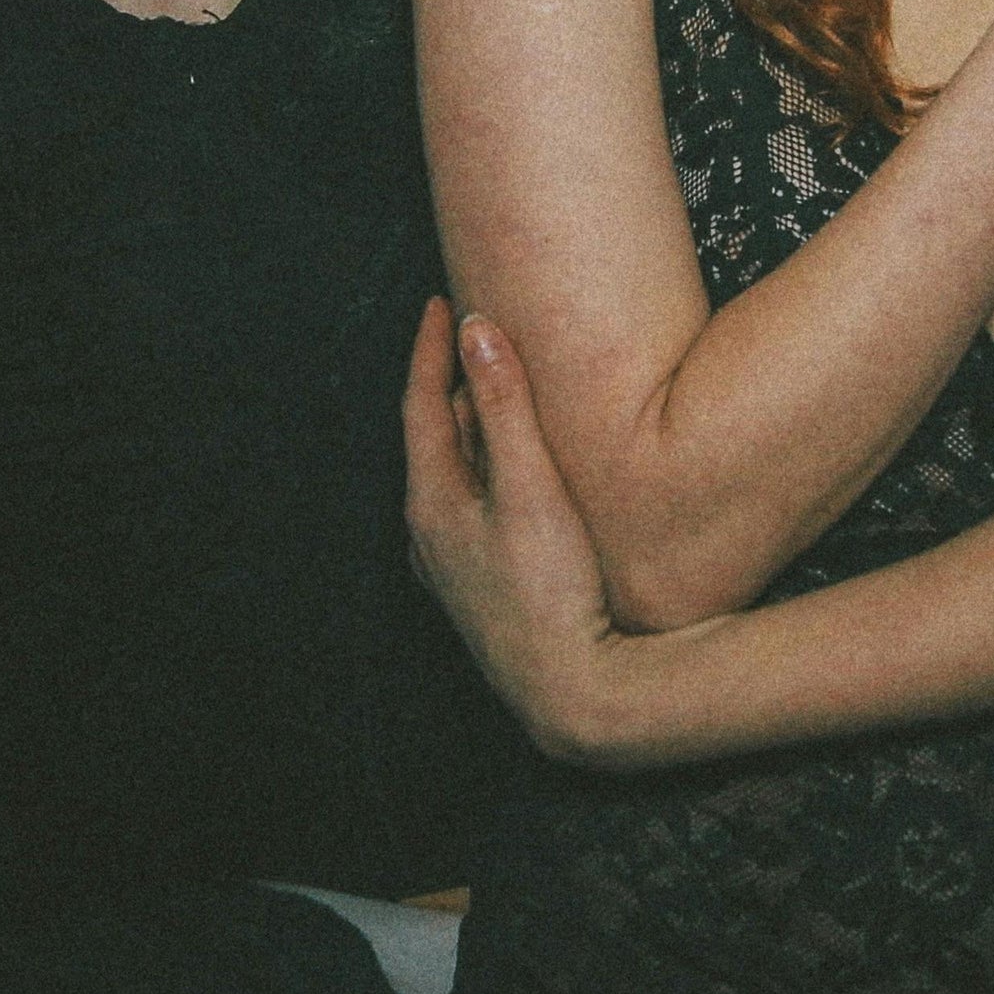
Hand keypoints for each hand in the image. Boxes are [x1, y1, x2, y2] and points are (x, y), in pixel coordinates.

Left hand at [402, 296, 641, 766]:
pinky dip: (484, 473)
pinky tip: (510, 480)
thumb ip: (508, 407)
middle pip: (431, 440)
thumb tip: (479, 329)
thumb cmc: (552, 591)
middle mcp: (429, 537)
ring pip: (451, 478)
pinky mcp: (482, 590)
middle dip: (448, 385)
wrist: (573, 691)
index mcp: (431, 505)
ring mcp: (452, 569)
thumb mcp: (532, 489)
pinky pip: (471, 510)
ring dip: (468, 431)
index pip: (420, 406)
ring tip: (491, 394)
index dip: (431, 351)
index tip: (440, 302)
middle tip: (468, 336)